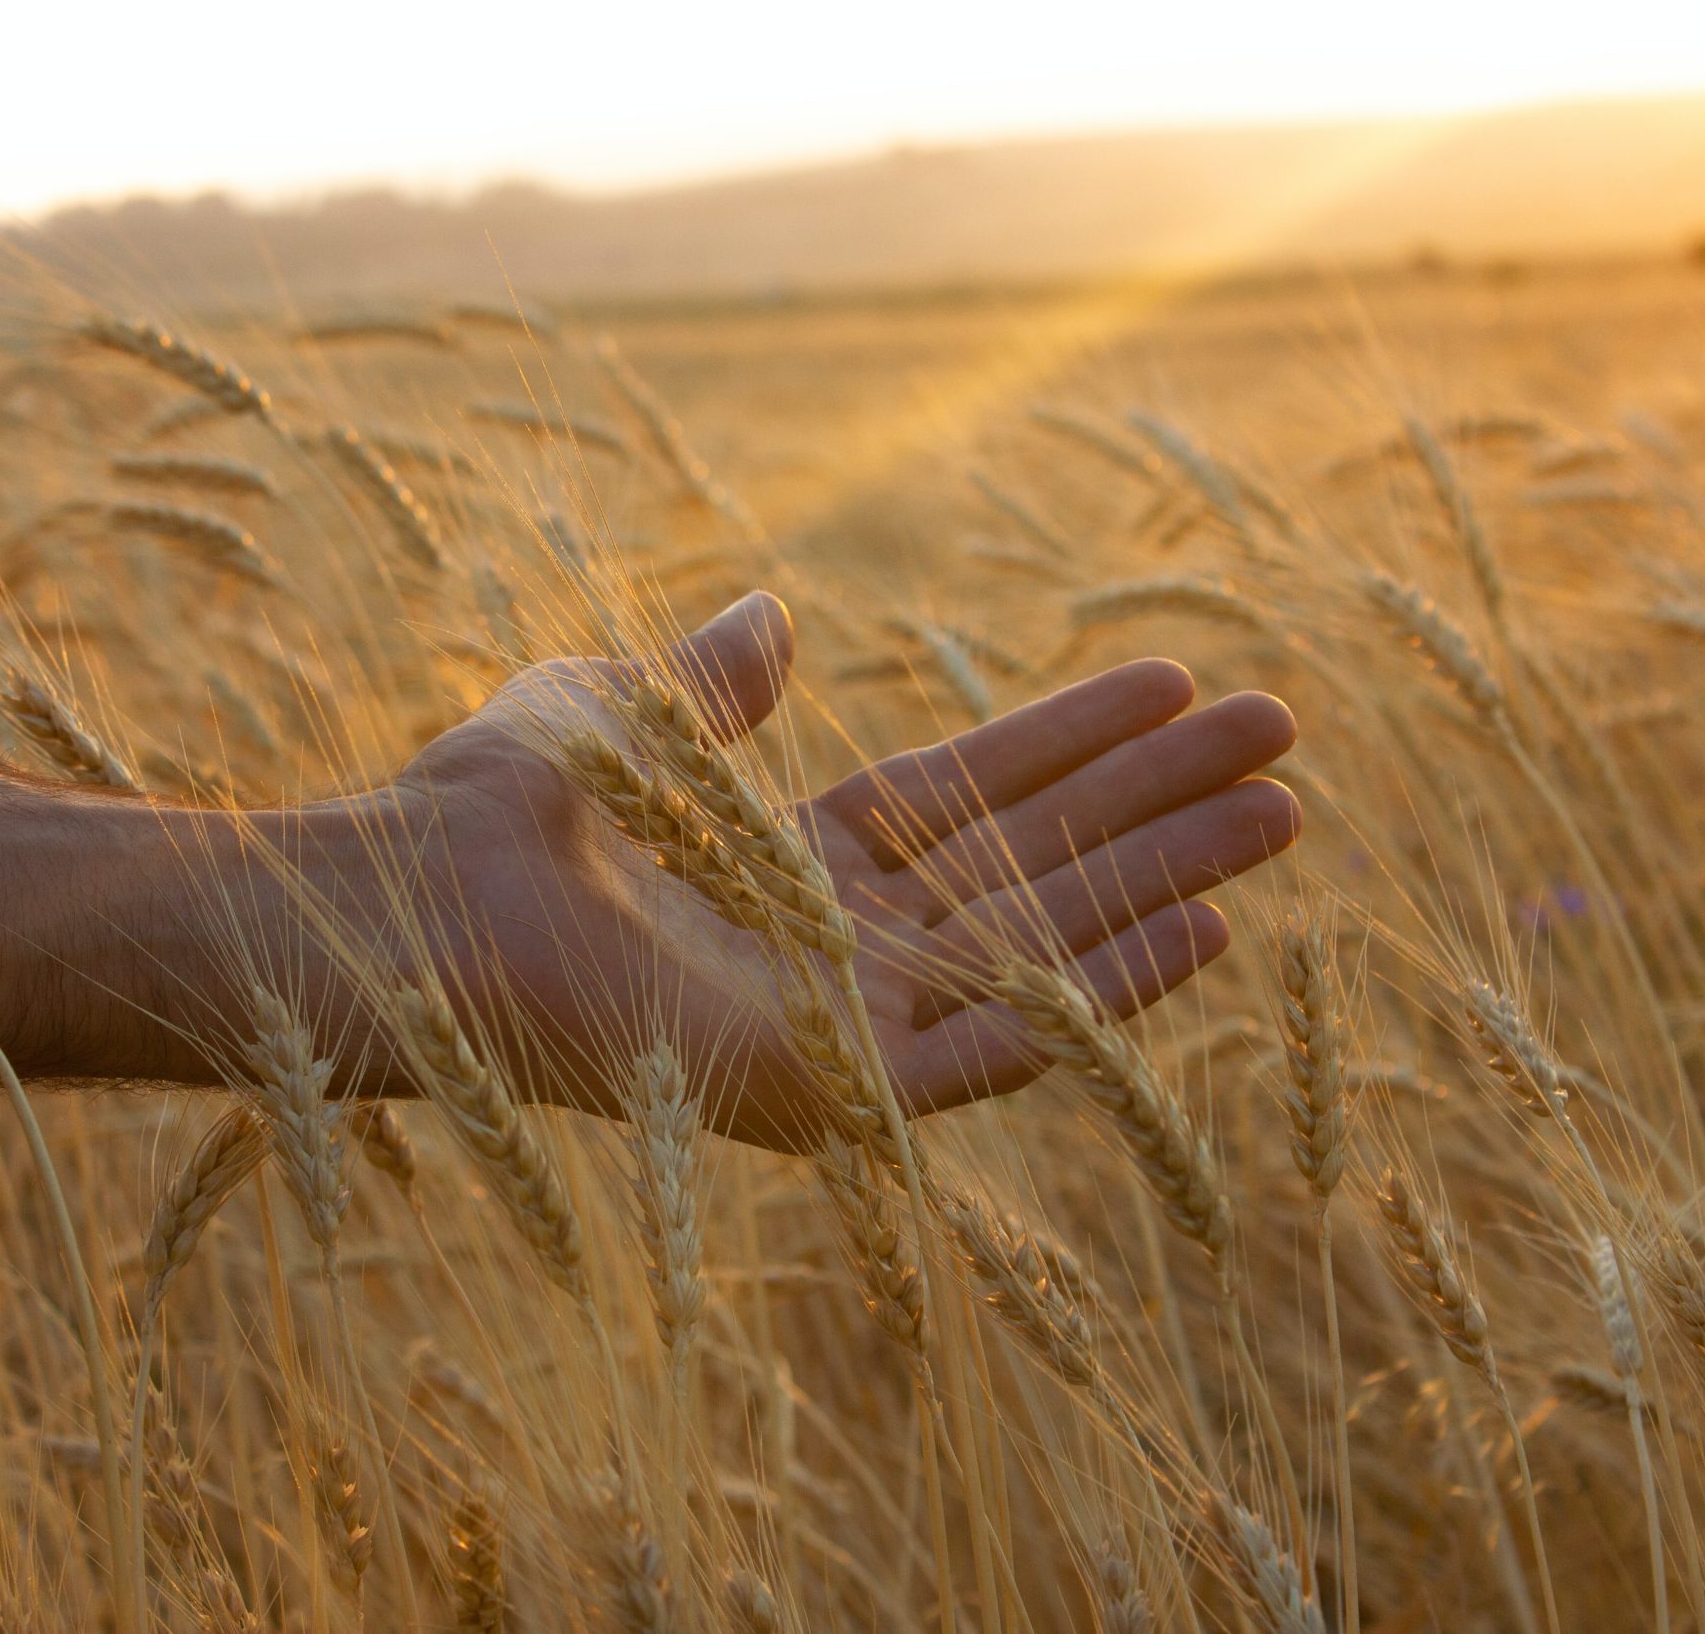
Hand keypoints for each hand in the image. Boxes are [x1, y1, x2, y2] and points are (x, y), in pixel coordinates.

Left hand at [389, 591, 1298, 1149]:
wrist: (419, 910)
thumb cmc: (492, 811)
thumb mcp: (620, 711)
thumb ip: (710, 684)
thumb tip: (769, 612)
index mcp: (787, 865)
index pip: (968, 798)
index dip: (1073, 740)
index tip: (1177, 682)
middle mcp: (833, 948)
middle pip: (1033, 864)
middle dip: (1156, 803)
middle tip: (1282, 739)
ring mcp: (846, 1025)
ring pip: (1044, 946)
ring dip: (1167, 882)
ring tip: (1285, 815)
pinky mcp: (845, 1091)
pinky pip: (1004, 1047)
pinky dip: (1107, 992)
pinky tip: (1208, 929)